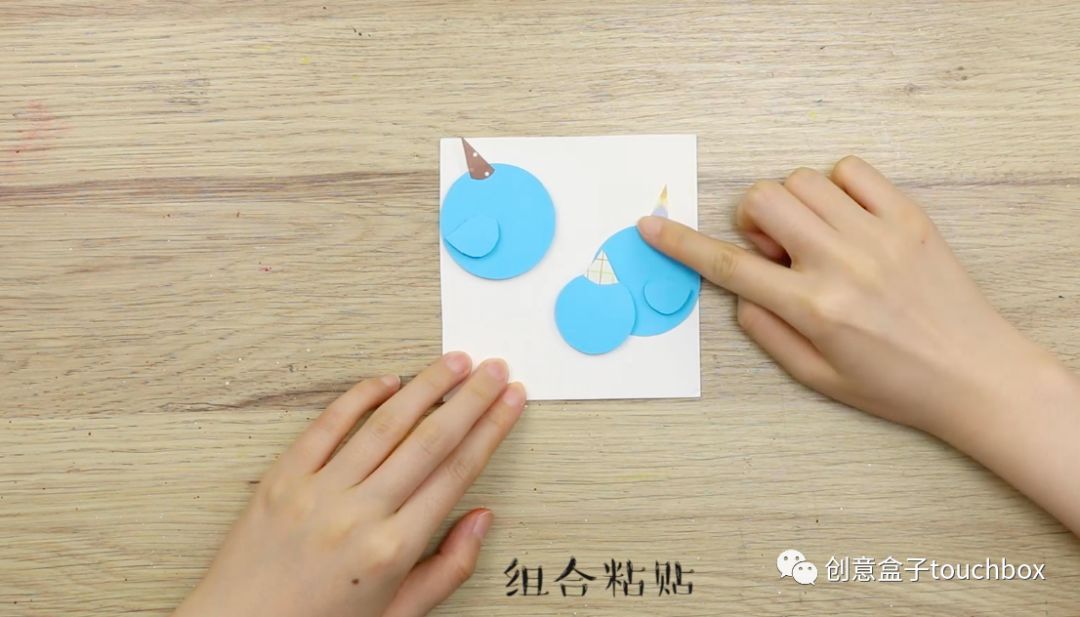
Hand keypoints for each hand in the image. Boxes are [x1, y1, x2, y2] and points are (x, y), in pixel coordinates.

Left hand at [172, 353, 524, 616]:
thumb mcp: (398, 615)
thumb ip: (447, 569)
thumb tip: (481, 519)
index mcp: (392, 550)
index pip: (457, 471)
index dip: (491, 430)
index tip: (510, 403)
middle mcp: (359, 515)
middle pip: (430, 440)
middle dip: (471, 398)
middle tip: (494, 370)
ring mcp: (319, 491)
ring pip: (385, 424)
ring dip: (426, 386)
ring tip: (453, 363)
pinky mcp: (283, 478)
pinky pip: (327, 425)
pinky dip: (360, 397)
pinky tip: (387, 381)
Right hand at [637, 157, 1079, 531]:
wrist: (974, 373)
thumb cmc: (894, 384)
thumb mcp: (816, 377)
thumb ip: (767, 333)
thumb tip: (740, 293)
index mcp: (812, 307)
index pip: (728, 265)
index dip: (680, 243)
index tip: (651, 225)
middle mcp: (839, 263)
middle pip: (762, 200)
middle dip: (752, 221)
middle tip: (778, 252)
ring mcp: (876, 233)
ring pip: (801, 181)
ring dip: (792, 205)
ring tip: (816, 238)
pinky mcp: (908, 216)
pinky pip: (852, 170)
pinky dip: (834, 185)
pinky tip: (845, 218)